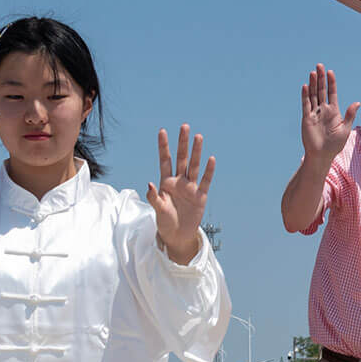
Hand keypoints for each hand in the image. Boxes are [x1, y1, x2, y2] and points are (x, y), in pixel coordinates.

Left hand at [148, 125, 213, 259]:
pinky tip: (211, 159)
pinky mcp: (200, 196)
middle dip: (182, 143)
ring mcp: (190, 188)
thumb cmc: (165, 221)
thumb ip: (154, 197)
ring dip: (196, 152)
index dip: (163, 146)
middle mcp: (179, 181)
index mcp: (166, 182)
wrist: (177, 235)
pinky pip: (205, 181)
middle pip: (181, 159)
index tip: (162, 131)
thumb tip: (149, 184)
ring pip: (194, 166)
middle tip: (184, 126)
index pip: (165, 160)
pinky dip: (208, 171)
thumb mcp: (158, 209)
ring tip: (198, 137)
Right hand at [302, 64, 358, 161]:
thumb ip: (350, 114)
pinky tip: (305, 86)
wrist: (322, 155)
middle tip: (319, 65)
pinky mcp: (307, 118)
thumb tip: (357, 102)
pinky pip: (306, 105)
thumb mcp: (345, 129)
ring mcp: (314, 113)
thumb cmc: (335, 145)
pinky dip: (305, 95)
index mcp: (333, 111)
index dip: (331, 82)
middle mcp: (323, 110)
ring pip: (313, 95)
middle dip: (320, 78)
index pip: (332, 93)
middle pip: (321, 90)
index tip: (330, 72)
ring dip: (313, 84)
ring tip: (313, 72)